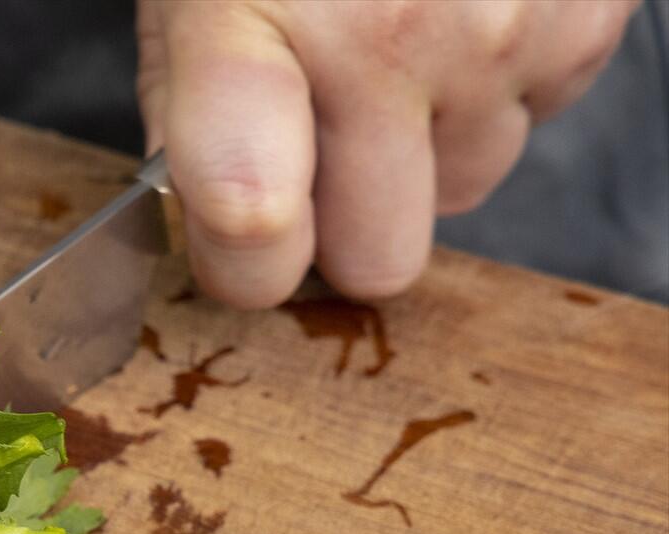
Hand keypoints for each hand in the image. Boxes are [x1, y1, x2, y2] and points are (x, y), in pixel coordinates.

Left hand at [136, 0, 637, 306]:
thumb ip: (186, 105)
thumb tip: (206, 220)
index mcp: (253, 25)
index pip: (251, 225)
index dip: (240, 270)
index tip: (236, 249)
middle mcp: (385, 39)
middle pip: (377, 259)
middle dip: (344, 225)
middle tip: (320, 147)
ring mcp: (498, 31)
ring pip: (461, 194)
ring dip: (422, 148)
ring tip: (395, 42)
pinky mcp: (583, 17)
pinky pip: (535, 121)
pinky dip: (495, 85)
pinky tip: (459, 8)